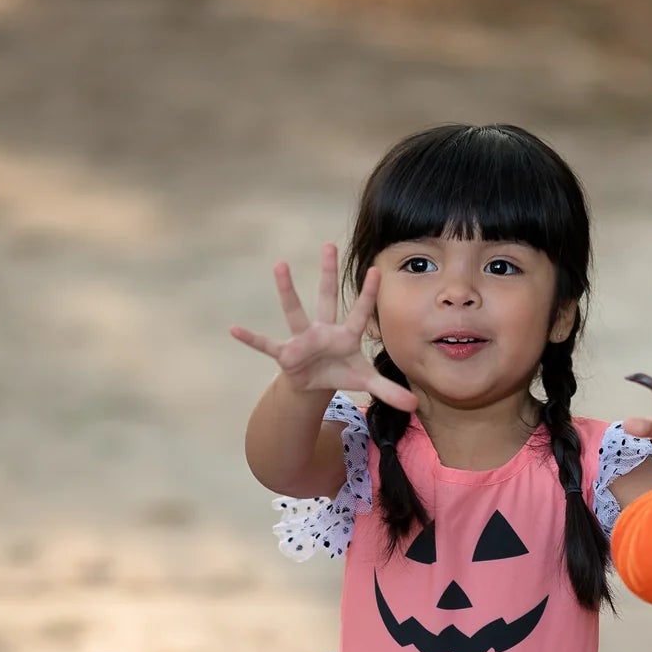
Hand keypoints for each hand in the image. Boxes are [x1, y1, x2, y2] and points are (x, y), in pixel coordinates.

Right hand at [229, 242, 418, 413]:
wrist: (315, 383)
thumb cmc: (341, 372)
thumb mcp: (366, 382)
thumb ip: (389, 391)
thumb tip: (416, 407)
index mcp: (346, 335)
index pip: (360, 312)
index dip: (368, 294)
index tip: (377, 270)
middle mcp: (323, 330)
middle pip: (327, 297)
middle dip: (328, 273)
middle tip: (330, 244)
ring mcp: (302, 339)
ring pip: (294, 310)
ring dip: (287, 290)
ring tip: (280, 265)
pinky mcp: (285, 353)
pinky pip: (265, 344)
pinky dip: (251, 339)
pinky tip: (234, 329)